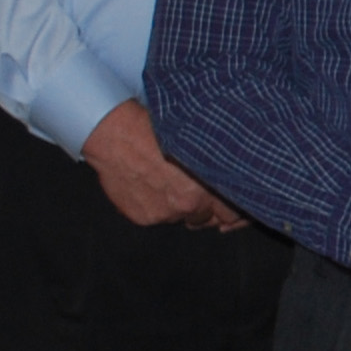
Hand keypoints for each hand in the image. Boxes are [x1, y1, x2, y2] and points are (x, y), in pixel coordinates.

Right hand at [83, 100, 243, 230]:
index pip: (232, 213)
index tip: (225, 201)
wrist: (118, 137)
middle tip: (192, 190)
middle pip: (206, 219)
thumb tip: (225, 177)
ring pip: (180, 218)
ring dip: (178, 207)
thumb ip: (214, 167)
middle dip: (202, 208)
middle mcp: (189, 204)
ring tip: (167, 184)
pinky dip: (154, 206)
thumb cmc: (159, 132)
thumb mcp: (199, 144)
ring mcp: (165, 214)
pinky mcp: (143, 217)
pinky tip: (148, 186)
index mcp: (210, 185)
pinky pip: (155, 217)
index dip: (228, 207)